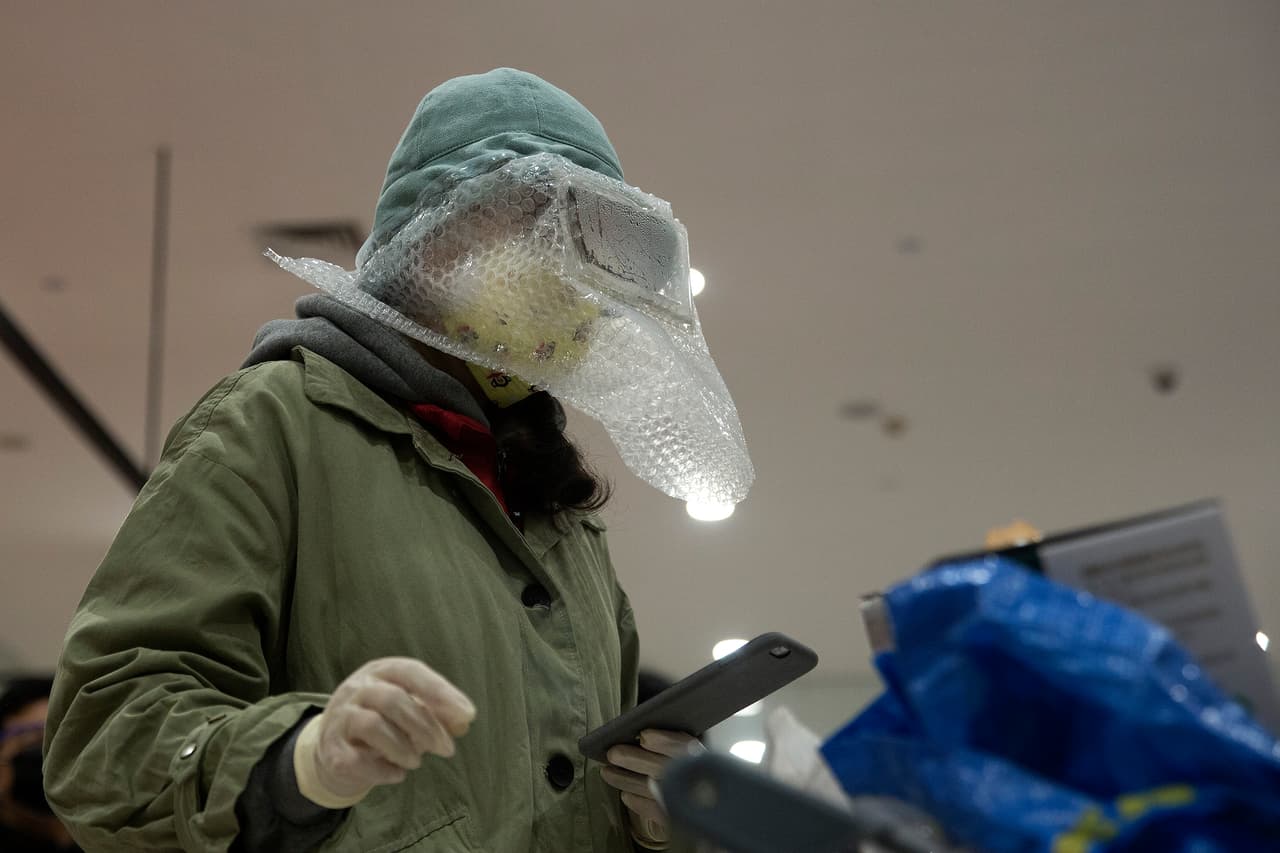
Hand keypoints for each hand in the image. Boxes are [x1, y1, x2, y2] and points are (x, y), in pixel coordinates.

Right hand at [294, 657, 475, 807]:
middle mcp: (357, 688)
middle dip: (426, 727)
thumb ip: (438, 712)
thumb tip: (464, 721)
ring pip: (373, 725)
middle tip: (447, 749)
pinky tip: (396, 774)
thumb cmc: (383, 720)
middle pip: (394, 700)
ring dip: (403, 748)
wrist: (335, 745)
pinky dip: (382, 770)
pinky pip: (356, 759)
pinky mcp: (331, 749)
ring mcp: (341, 717)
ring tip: (416, 762)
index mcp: (381, 671)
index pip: (411, 672)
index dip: (440, 691)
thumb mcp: (410, 708)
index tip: (467, 714)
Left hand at [601, 729, 703, 848]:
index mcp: (708, 761)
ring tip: (608, 772)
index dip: (665, 741)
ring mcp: (688, 805)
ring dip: (626, 780)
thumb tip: (648, 732)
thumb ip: (681, 743)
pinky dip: (638, 803)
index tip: (645, 735)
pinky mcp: (679, 821)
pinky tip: (626, 795)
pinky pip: (655, 812)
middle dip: (635, 760)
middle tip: (613, 753)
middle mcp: (699, 783)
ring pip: (653, 791)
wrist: (720, 808)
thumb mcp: (703, 750)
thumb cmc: (705, 772)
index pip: (687, 749)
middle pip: (664, 770)